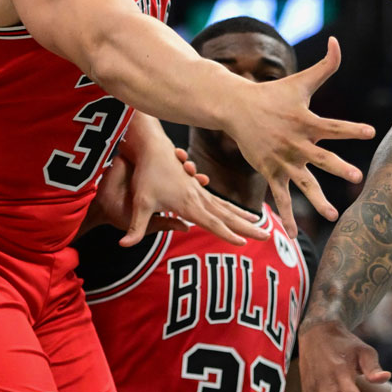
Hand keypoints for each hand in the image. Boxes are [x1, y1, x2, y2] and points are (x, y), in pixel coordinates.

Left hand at [93, 148, 265, 246]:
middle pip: (228, 216)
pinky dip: (234, 210)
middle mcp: (199, 198)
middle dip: (248, 228)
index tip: (243, 243)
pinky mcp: (198, 188)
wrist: (153, 146)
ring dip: (245, 218)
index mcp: (189, 204)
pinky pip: (221, 202)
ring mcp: (201, 192)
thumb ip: (135, 227)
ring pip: (227, 208)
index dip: (227, 234)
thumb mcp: (139, 202)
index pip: (212, 223)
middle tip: (268, 236)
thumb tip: (123, 245)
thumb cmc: (147, 174)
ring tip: (262, 226)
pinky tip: (244, 215)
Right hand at [228, 36, 374, 236]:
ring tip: (333, 214)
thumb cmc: (273, 94)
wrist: (236, 108)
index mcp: (306, 121)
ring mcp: (282, 160)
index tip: (369, 132)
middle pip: (320, 157)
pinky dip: (286, 216)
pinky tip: (295, 235)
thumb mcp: (301, 80)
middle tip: (357, 177)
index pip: (333, 126)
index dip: (351, 128)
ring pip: (303, 183)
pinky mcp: (270, 172)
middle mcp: (296, 143)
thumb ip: (326, 65)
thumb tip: (337, 40)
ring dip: (317, 200)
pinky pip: (280, 197)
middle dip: (338, 167)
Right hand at [299, 319, 390, 391]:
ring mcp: (313, 386)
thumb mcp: (363, 351)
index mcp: (341, 373)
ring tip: (345, 387)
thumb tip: (386, 377)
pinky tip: (335, 388)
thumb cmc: (344, 343)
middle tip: (355, 388)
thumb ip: (373, 368)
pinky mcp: (307, 388)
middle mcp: (325, 382)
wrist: (316, 332)